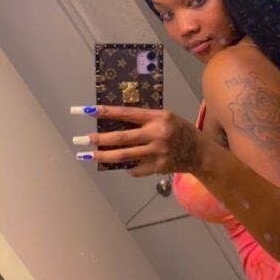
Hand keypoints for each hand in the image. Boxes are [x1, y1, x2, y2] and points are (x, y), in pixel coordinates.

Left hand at [72, 105, 199, 177]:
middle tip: (80, 139)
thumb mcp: (164, 117)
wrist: (199, 152)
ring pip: (123, 156)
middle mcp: (157, 135)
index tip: (87, 110)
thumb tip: (113, 123)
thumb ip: (143, 119)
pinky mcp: (157, 168)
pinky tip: (119, 164)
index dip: (105, 112)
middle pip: (121, 138)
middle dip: (98, 139)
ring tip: (88, 155)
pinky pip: (134, 168)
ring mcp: (157, 153)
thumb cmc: (179, 130)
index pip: (126, 113)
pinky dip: (125, 166)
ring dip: (103, 156)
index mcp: (158, 117)